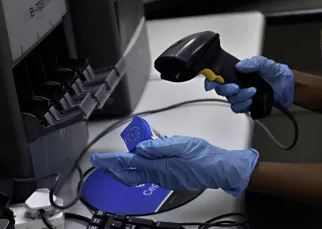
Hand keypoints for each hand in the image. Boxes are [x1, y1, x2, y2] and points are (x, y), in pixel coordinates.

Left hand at [90, 136, 258, 195]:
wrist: (220, 169)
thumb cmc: (205, 156)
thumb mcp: (182, 144)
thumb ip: (159, 146)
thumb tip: (140, 147)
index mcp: (161, 167)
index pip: (131, 164)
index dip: (113, 162)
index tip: (101, 160)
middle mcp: (160, 175)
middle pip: (130, 174)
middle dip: (113, 169)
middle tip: (101, 163)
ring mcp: (164, 177)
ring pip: (138, 174)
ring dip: (125, 167)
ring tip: (115, 161)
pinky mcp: (170, 176)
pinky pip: (148, 173)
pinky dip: (137, 168)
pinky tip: (138, 160)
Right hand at [204, 56, 294, 110]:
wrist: (286, 86)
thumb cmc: (274, 73)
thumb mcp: (264, 63)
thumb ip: (252, 63)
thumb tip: (240, 66)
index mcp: (235, 72)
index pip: (217, 75)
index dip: (211, 79)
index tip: (212, 82)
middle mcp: (235, 83)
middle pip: (220, 89)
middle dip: (226, 89)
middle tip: (236, 87)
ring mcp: (240, 94)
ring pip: (230, 100)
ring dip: (239, 97)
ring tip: (252, 92)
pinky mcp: (246, 104)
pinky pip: (237, 108)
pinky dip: (243, 105)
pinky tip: (251, 100)